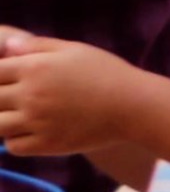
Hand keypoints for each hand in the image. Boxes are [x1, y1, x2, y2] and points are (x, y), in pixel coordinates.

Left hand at [0, 35, 156, 159]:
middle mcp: (31, 95)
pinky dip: (15, 140)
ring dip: (2, 120)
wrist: (135, 105)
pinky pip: (13, 146)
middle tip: (12, 99)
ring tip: (15, 116)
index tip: (5, 80)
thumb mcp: (74, 50)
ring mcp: (37, 121)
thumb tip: (9, 46)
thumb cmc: (106, 72)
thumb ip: (37, 46)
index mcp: (35, 68)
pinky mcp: (47, 144)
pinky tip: (29, 131)